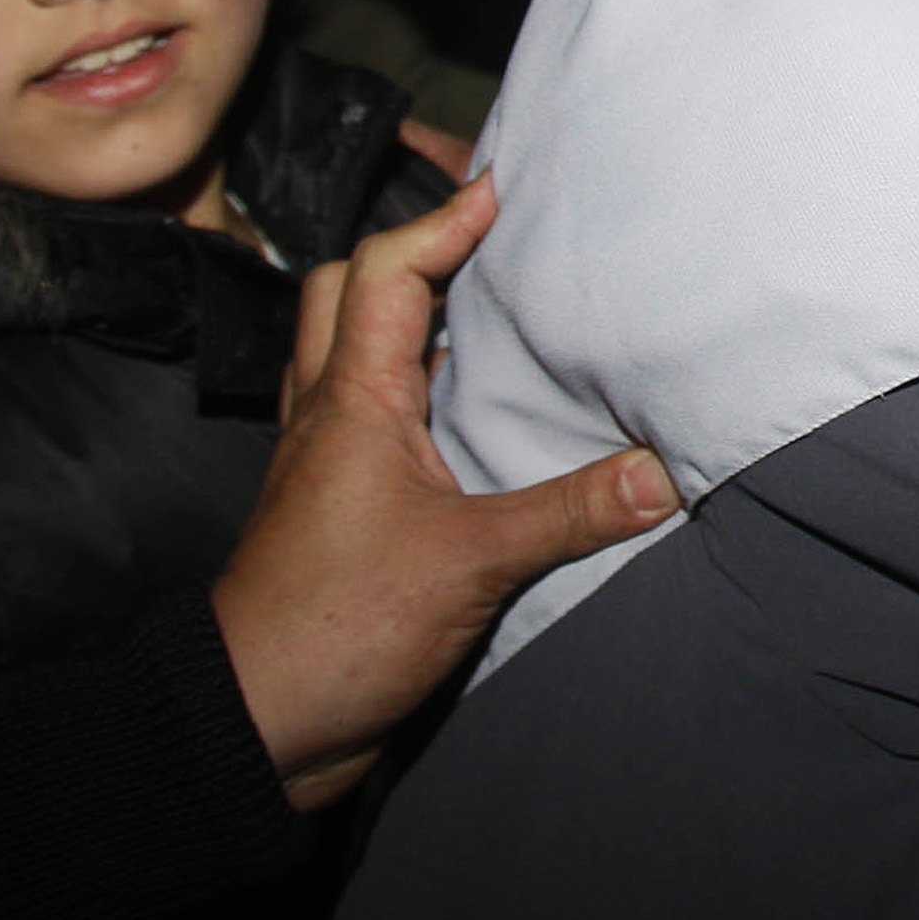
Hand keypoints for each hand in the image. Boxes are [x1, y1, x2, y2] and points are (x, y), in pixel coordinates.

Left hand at [210, 175, 678, 808]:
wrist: (255, 727)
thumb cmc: (336, 629)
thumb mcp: (470, 564)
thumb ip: (568, 511)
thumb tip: (663, 470)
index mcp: (351, 402)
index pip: (385, 273)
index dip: (440, 224)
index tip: (500, 192)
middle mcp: (329, 417)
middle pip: (344, 297)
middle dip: (405, 254)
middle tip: (478, 243)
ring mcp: (324, 466)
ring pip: (346, 356)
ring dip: (398, 320)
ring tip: (478, 313)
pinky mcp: (336, 514)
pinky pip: (363, 422)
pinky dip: (405, 393)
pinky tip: (462, 417)